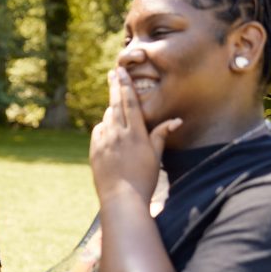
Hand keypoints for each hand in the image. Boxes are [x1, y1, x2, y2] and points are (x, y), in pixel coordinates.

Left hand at [89, 67, 180, 203]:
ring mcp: (104, 142)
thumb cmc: (144, 179)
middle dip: (115, 87)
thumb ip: (161, 135)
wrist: (122, 199)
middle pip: (115, 104)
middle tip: (112, 73)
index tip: (121, 72)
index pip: (130, 103)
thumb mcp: (156, 156)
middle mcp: (118, 134)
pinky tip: (108, 127)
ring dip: (111, 109)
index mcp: (135, 134)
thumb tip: (177, 120)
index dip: (126, 86)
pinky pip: (98, 132)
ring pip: (107, 118)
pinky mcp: (94, 151)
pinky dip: (104, 126)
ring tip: (116, 103)